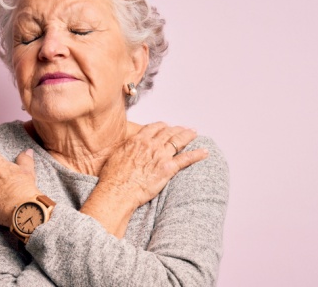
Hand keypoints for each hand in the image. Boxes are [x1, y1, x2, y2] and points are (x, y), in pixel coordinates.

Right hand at [81, 122, 207, 236]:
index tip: (166, 127)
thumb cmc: (113, 177)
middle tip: (184, 129)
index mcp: (138, 140)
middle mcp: (151, 144)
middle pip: (168, 132)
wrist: (118, 191)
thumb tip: (127, 146)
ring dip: (188, 135)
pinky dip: (197, 154)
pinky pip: (186, 158)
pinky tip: (205, 152)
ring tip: (194, 133)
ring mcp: (160, 155)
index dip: (162, 126)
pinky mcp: (168, 168)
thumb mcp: (116, 155)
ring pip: (178, 140)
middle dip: (177, 129)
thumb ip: (126, 148)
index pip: (154, 127)